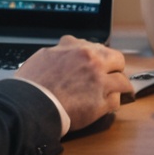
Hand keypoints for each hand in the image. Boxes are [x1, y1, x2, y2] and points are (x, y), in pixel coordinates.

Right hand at [15, 35, 131, 132]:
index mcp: (78, 47)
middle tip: (112, 76)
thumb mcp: (45, 55)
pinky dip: (112, 104)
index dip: (99, 57)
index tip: (99, 64)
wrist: (31, 104)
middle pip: (118, 60)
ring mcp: (99, 82)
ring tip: (115, 93)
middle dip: (116, 68)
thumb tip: (66, 48)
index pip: (98, 48)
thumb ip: (62, 50)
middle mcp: (92, 61)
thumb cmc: (33, 83)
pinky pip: (116, 101)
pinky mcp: (101, 102)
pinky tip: (107, 106)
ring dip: (119, 88)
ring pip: (122, 82)